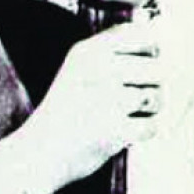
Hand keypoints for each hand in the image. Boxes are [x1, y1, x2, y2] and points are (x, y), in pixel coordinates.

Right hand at [20, 21, 161, 191]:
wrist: (36, 154)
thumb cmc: (60, 115)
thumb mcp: (77, 70)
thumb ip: (113, 55)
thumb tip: (157, 56)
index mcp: (87, 52)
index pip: (143, 39)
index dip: (148, 54)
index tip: (137, 68)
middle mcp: (98, 71)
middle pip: (156, 68)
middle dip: (150, 85)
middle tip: (128, 100)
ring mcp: (106, 100)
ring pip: (155, 97)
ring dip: (147, 111)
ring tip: (123, 117)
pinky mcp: (113, 129)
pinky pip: (150, 126)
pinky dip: (141, 133)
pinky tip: (123, 133)